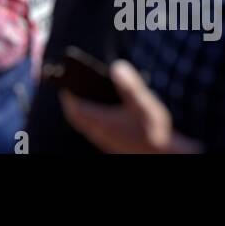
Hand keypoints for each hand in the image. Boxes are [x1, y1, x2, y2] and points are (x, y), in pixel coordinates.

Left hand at [58, 60, 199, 153]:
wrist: (161, 158)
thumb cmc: (152, 132)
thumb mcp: (142, 104)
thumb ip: (129, 85)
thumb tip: (117, 66)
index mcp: (100, 122)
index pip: (74, 108)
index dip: (67, 95)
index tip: (63, 82)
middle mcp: (99, 133)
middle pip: (77, 117)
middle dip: (74, 102)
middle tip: (72, 87)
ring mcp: (105, 141)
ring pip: (86, 125)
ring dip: (84, 111)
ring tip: (87, 94)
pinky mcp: (112, 145)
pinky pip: (96, 130)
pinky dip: (94, 119)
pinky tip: (105, 110)